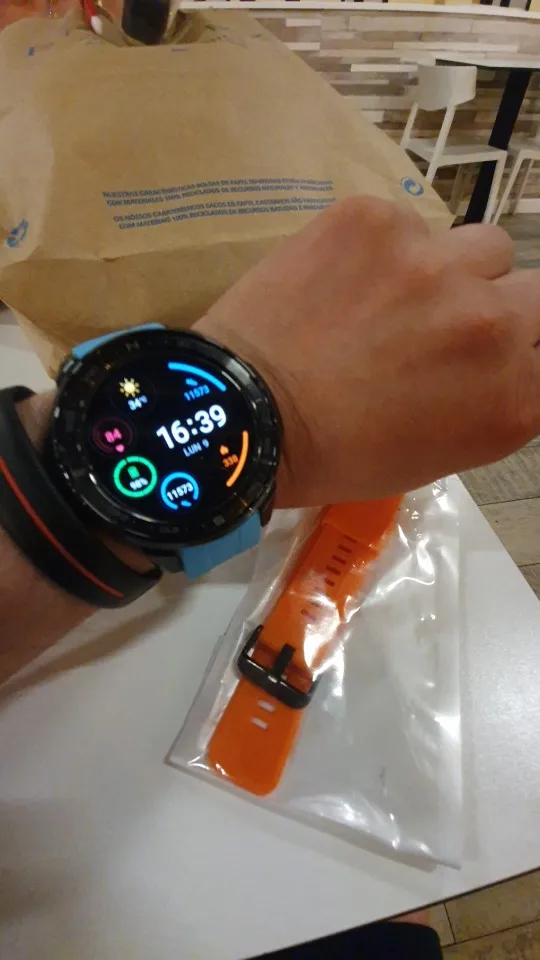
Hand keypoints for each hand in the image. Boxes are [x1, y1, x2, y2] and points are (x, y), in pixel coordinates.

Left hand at [197, 196, 539, 506]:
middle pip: (538, 293)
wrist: (241, 415)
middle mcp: (491, 323)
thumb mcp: (440, 452)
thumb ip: (493, 399)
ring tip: (395, 299)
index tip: (489, 359)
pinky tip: (345, 283)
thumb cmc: (339, 454)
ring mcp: (435, 262)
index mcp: (510, 397)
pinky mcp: (377, 220)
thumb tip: (508, 361)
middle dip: (502, 312)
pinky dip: (386, 254)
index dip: (520, 356)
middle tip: (447, 329)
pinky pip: (410, 226)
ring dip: (453, 273)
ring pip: (483, 247)